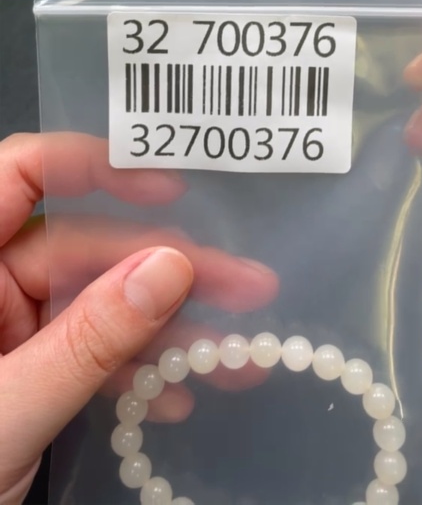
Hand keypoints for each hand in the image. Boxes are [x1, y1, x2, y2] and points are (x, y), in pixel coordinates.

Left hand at [0, 133, 277, 504]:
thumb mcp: (10, 408)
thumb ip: (88, 340)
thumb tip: (170, 269)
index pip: (22, 175)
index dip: (93, 167)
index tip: (168, 189)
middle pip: (85, 249)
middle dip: (167, 273)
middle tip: (244, 288)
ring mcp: (8, 328)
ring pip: (98, 304)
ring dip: (166, 332)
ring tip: (231, 357)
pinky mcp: (28, 370)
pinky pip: (90, 351)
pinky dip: (133, 372)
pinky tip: (174, 396)